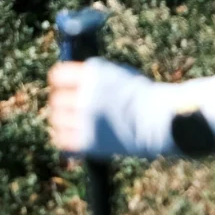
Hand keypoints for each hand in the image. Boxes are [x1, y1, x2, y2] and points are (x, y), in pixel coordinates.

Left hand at [48, 57, 168, 157]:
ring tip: (73, 122)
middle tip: (68, 107)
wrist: (158, 120)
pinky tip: (73, 135)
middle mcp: (86, 94)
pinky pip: (61, 139)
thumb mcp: (118, 74)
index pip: (58, 75)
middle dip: (61, 102)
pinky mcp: (87, 141)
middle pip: (56, 99)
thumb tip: (72, 79)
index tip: (61, 86)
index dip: (58, 81)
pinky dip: (64, 137)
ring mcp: (85, 118)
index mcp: (94, 73)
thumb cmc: (142, 95)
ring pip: (57, 119)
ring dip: (63, 120)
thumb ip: (94, 75)